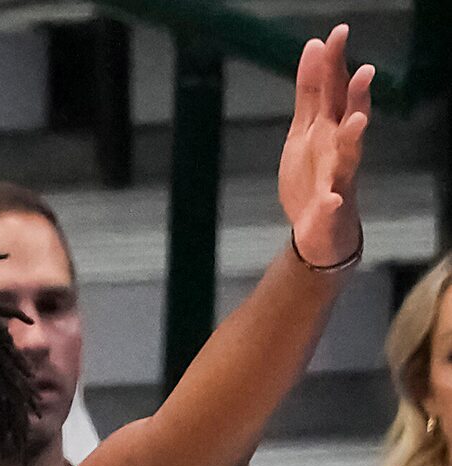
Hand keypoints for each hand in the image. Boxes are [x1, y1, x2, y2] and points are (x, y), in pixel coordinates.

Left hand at [279, 24, 372, 268]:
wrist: (318, 228)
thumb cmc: (315, 172)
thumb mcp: (305, 127)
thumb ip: (309, 91)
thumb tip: (314, 46)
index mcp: (331, 125)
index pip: (335, 88)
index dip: (335, 62)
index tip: (337, 32)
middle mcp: (340, 146)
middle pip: (348, 115)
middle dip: (357, 93)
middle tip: (364, 69)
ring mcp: (338, 176)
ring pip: (350, 154)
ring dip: (355, 137)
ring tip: (358, 121)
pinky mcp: (329, 207)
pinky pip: (332, 204)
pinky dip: (331, 202)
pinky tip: (332, 200)